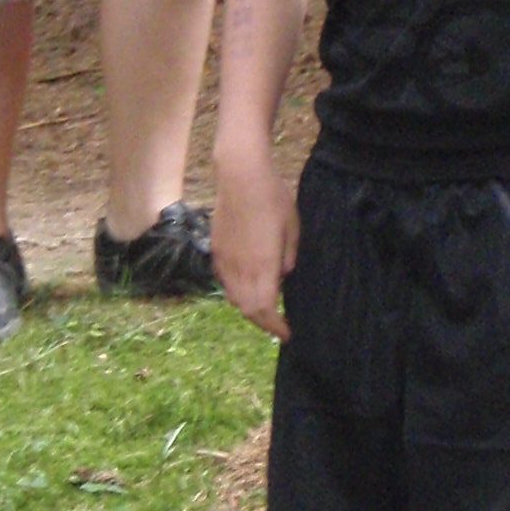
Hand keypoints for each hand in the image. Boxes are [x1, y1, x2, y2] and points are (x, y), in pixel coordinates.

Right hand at [212, 157, 296, 341]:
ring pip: (233, 297)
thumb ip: (289, 258)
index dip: (275, 327)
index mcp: (262, 266)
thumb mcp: (293, 228)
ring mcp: (224, 260)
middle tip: (278, 324)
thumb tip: (283, 277)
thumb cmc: (273, 198)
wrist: (241, 175)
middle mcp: (240, 268)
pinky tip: (247, 283)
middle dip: (263, 322)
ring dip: (249, 307)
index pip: (265, 310)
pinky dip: (236, 290)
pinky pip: (224, 281)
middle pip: (247, 309)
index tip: (288, 334)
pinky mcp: (216, 250)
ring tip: (264, 304)